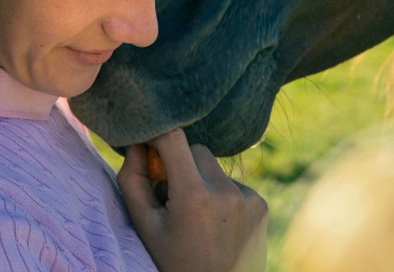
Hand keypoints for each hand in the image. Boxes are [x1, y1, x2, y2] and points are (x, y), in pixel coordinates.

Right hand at [118, 129, 267, 271]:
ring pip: (214, 167)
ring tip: (197, 217)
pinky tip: (217, 224)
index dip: (157, 135)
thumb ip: (133, 180)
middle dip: (180, 165)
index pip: (173, 138)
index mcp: (193, 196)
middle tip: (172, 198)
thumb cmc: (172, 262)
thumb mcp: (144, 226)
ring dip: (202, 180)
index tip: (149, 143)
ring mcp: (248, 197)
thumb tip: (136, 143)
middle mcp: (226, 191)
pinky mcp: (261, 204)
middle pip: (195, 150)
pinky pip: (233, 184)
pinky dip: (221, 196)